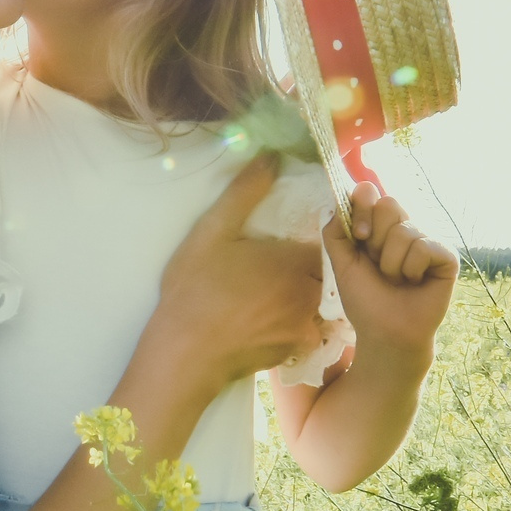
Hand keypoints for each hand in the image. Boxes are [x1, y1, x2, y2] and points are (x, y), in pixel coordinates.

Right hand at [148, 157, 328, 392]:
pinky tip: (262, 320)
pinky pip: (304, 329)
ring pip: (315, 300)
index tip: (283, 240)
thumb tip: (271, 156)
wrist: (185, 354)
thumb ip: (244, 193)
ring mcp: (306, 324)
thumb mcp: (211, 232)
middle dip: (303, 267)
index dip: (307, 238)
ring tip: (265, 293)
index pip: (324, 240)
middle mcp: (312, 292)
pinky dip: (290, 323)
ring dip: (298, 295)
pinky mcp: (296, 350)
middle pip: (323, 271)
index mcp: (297, 260)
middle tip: (270, 267)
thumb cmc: (196, 289)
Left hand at [324, 181, 456, 362]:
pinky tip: (416, 282)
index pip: (370, 194)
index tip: (359, 236)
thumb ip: (335, 232)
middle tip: (379, 266)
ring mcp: (426, 240)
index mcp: (378, 227)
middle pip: (389, 204)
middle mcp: (403, 229)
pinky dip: (413, 268)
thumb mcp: (342, 264)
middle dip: (377, 240)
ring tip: (397, 281)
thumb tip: (338, 202)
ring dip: (392, 264)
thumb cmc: (366, 300)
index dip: (362, 208)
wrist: (386, 332)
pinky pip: (425, 246)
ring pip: (404, 230)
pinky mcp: (445, 256)